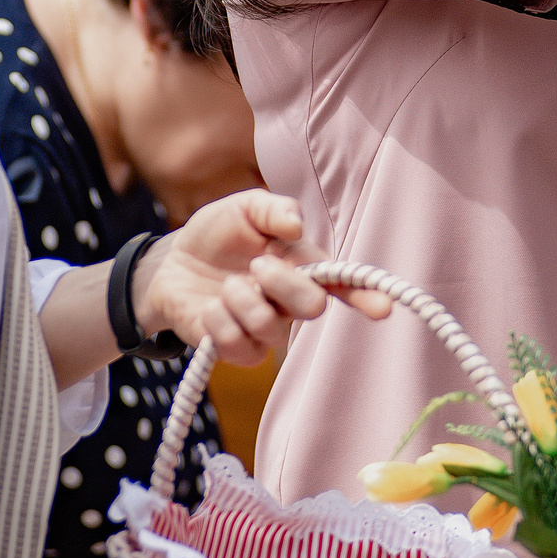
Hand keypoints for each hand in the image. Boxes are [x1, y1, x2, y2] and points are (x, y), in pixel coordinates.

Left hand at [135, 191, 392, 364]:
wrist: (174, 261)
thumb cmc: (218, 233)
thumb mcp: (244, 208)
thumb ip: (273, 208)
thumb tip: (295, 225)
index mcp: (303, 266)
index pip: (341, 282)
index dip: (365, 295)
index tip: (382, 307)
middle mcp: (291, 302)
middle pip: (312, 307)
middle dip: (283, 283)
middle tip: (256, 265)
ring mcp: (267, 329)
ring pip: (269, 326)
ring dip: (240, 298)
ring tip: (225, 286)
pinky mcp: (238, 349)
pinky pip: (237, 345)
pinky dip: (218, 319)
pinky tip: (210, 307)